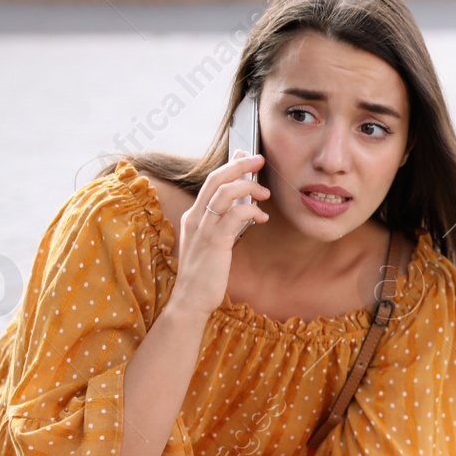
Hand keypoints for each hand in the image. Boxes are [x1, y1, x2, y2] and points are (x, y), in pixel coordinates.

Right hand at [165, 151, 270, 318]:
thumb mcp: (212, 243)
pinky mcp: (214, 242)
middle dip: (239, 165)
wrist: (190, 300)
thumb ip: (223, 224)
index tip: (245, 156)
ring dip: (248, 187)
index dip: (229, 166)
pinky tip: (261, 217)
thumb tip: (240, 208)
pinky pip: (233, 216)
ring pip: (224, 193)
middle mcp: (196, 218)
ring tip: (265, 193)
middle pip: (216, 179)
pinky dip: (250, 211)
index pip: (210, 181)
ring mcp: (203, 229)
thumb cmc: (204, 274)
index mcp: (194, 216)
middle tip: (259, 160)